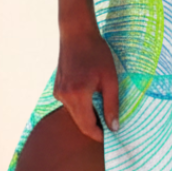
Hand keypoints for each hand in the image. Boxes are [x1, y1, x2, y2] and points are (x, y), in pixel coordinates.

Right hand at [52, 25, 119, 143]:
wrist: (77, 33)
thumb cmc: (96, 53)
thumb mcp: (110, 79)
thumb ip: (112, 105)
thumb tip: (114, 127)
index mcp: (77, 95)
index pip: (87, 126)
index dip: (99, 135)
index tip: (111, 137)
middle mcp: (64, 96)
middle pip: (79, 122)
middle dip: (94, 126)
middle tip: (110, 124)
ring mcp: (58, 92)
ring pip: (74, 113)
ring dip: (88, 114)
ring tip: (103, 105)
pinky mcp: (57, 88)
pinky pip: (70, 104)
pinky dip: (81, 104)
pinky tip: (91, 93)